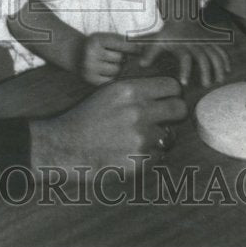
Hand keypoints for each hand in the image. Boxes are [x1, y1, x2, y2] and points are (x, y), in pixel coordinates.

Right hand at [30, 77, 186, 171]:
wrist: (66, 145)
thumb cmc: (88, 116)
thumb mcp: (110, 92)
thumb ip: (138, 90)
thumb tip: (169, 91)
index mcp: (129, 90)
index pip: (172, 86)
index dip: (173, 93)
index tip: (169, 98)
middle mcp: (138, 112)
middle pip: (179, 109)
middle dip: (175, 113)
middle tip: (166, 118)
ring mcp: (140, 137)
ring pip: (169, 135)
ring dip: (158, 137)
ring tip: (136, 138)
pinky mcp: (139, 160)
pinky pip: (159, 155)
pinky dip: (149, 155)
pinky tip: (130, 151)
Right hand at [79, 32, 142, 84]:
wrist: (76, 54)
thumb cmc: (99, 45)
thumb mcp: (108, 38)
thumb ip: (125, 42)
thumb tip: (146, 49)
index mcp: (96, 39)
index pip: (123, 44)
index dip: (135, 48)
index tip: (143, 51)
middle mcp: (90, 52)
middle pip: (121, 58)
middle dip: (123, 58)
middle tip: (119, 58)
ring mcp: (89, 67)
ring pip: (117, 71)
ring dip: (119, 69)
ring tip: (111, 65)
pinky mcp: (90, 79)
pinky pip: (111, 81)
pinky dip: (113, 78)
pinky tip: (108, 74)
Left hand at [136, 18, 230, 87]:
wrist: (181, 16)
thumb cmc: (169, 32)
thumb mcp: (158, 41)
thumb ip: (150, 53)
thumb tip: (142, 65)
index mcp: (182, 45)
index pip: (185, 59)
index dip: (185, 71)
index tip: (184, 83)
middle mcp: (195, 44)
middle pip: (204, 58)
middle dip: (206, 71)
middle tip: (206, 85)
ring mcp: (205, 42)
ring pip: (215, 54)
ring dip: (218, 67)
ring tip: (219, 80)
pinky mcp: (210, 41)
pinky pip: (220, 50)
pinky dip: (225, 59)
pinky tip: (227, 70)